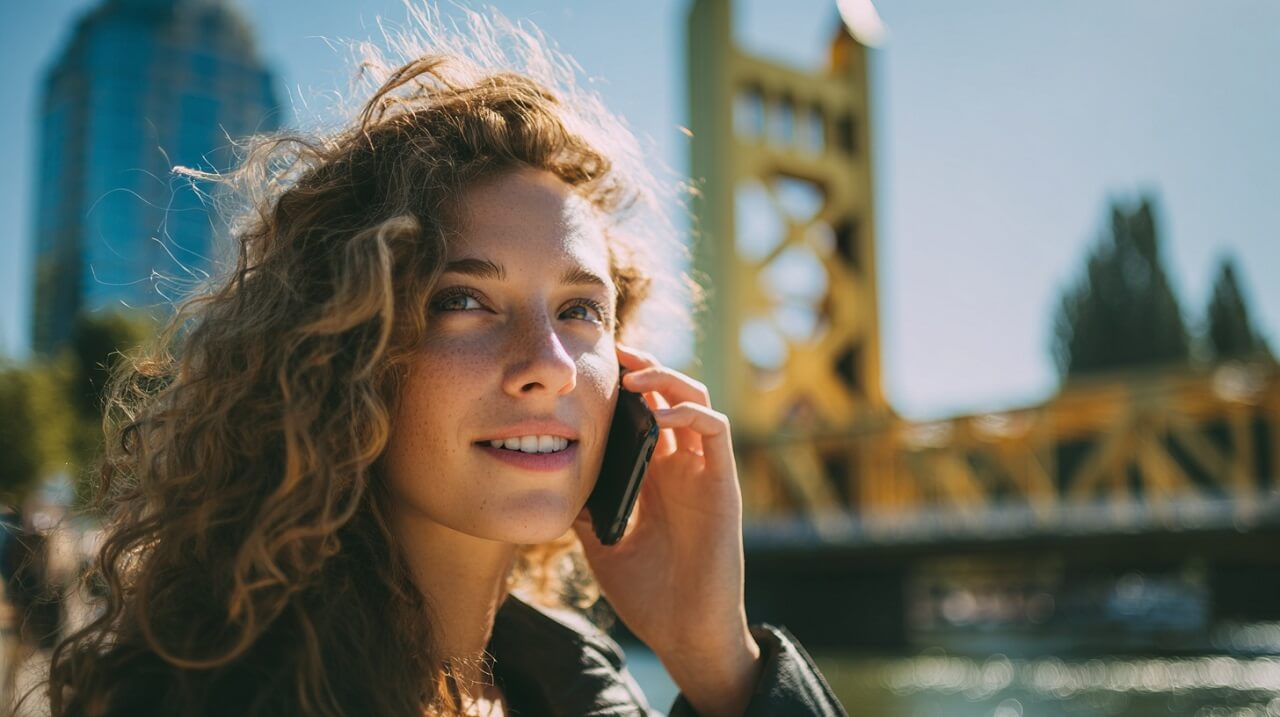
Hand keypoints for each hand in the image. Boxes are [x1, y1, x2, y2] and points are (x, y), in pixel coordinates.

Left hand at [572, 344, 761, 716]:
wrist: (684, 633)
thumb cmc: (647, 593)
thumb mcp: (601, 540)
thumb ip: (583, 505)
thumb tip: (547, 473)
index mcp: (653, 475)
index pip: (641, 412)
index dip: (622, 385)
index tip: (590, 367)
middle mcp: (680, 465)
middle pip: (668, 395)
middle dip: (642, 367)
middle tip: (612, 351)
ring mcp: (703, 472)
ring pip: (695, 400)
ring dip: (667, 379)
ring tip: (634, 375)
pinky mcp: (722, 484)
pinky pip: (714, 430)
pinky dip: (690, 412)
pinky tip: (660, 414)